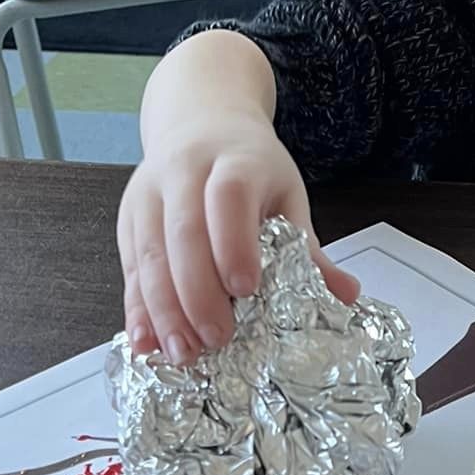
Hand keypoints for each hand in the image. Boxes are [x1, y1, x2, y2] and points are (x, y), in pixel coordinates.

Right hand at [117, 117, 360, 365]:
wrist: (201, 121)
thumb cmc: (249, 166)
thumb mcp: (286, 195)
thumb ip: (309, 248)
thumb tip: (346, 294)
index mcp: (236, 161)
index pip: (229, 196)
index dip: (233, 242)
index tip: (245, 288)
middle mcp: (185, 172)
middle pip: (183, 231)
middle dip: (196, 292)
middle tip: (216, 338)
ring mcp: (150, 193)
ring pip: (149, 252)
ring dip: (163, 309)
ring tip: (182, 352)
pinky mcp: (128, 216)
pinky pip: (129, 265)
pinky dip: (137, 307)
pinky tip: (147, 341)